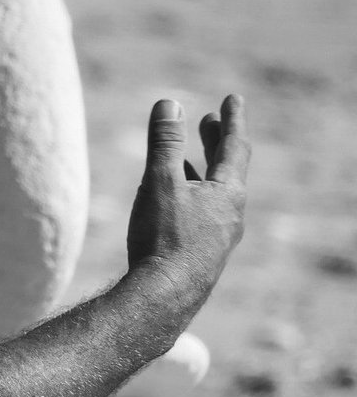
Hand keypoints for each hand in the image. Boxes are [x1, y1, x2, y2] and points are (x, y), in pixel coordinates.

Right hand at [126, 95, 249, 311]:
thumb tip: (170, 103)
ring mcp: (218, 237)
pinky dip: (192, 196)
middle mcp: (230, 215)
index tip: (232, 99)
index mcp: (227, 194)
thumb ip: (164, 142)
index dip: (232, 120)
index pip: (234, 147)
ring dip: (203, 170)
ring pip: (214, 194)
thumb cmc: (164, 237)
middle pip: (228, 170)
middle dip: (218, 142)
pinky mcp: (202, 254)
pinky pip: (202, 213)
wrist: (164, 297)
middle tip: (211, 120)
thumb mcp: (161, 181)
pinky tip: (172, 203)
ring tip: (189, 159)